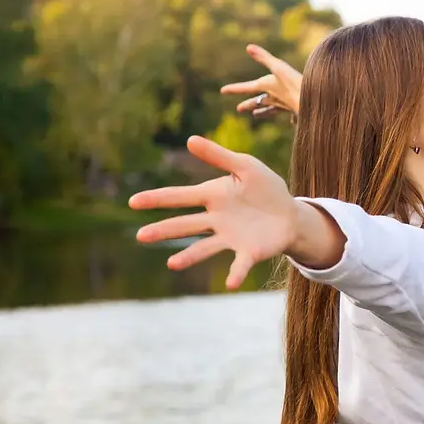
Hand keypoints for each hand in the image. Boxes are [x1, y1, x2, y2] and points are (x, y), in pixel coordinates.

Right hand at [130, 136, 298, 288]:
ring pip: (204, 248)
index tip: (133, 201)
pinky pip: (239, 264)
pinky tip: (230, 284)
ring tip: (172, 264)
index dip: (157, 199)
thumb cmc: (265, 189)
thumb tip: (189, 139)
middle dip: (164, 229)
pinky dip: (235, 273)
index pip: (180, 197)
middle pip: (185, 225)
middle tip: (141, 236)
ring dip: (189, 256)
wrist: (290, 214)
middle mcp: (215, 219)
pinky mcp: (248, 252)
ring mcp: (229, 237)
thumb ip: (219, 156)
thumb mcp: (246, 166)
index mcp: (213, 196)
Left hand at [220, 44, 302, 117]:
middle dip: (248, 104)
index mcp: (267, 87)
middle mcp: (273, 97)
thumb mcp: (278, 66)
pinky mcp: (296, 108)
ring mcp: (284, 104)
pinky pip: (289, 113)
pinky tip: (290, 121)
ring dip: (262, 111)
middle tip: (239, 109)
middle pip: (257, 101)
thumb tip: (248, 47)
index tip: (223, 91)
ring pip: (270, 108)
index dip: (234, 88)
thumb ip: (264, 57)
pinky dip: (289, 116)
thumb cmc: (294, 83)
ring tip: (256, 114)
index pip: (246, 87)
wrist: (311, 101)